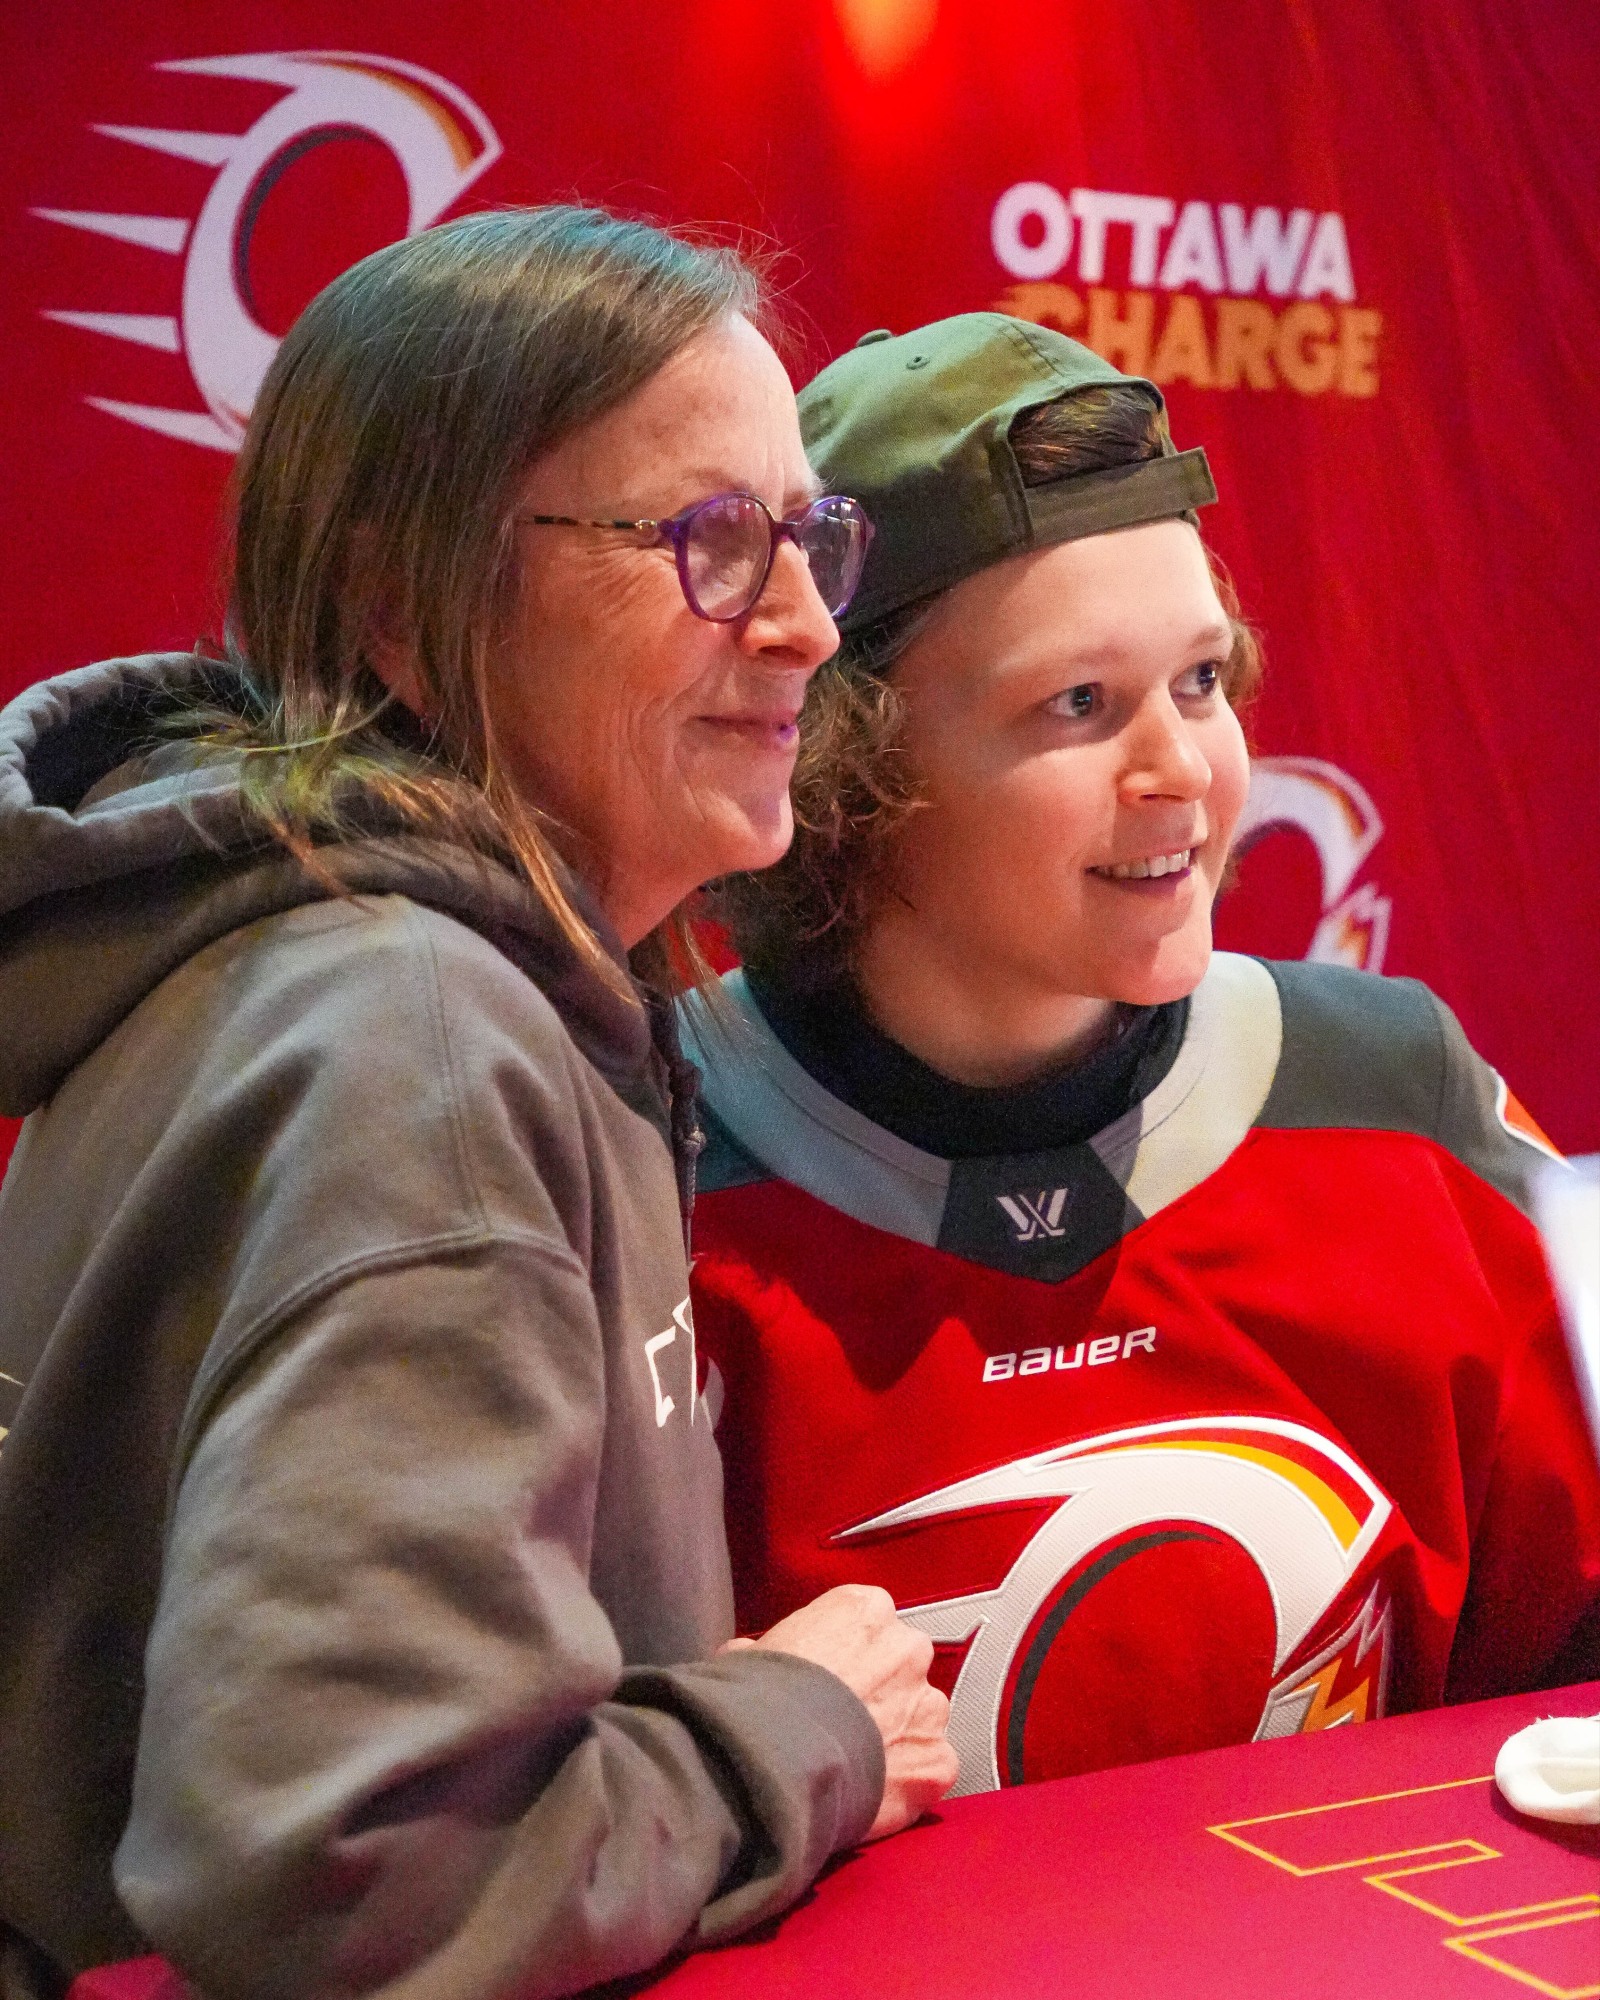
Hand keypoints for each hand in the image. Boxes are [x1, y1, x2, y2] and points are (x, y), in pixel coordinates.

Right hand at [720, 1583, 958, 1838]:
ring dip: (897, 1736)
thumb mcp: (748, 1655)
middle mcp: (908, 1648)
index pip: (868, 1623)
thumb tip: (751, 1660)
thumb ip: (768, 1649)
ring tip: (855, 1762)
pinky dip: (908, 1782)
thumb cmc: (757, 1702)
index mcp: (865, 1609)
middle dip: (879, 1692)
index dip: (845, 1655)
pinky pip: (931, 1769)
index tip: (828, 1678)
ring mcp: (928, 1706)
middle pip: (902, 1666)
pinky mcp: (937, 1760)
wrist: (775, 1761)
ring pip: (920, 1718)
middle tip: (842, 1723)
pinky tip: (873, 1793)